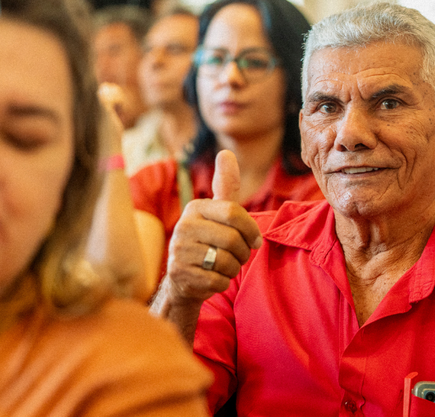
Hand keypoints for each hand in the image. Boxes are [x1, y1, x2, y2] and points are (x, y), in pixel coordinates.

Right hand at [163, 150, 261, 303]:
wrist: (185, 278)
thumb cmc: (209, 240)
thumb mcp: (217, 212)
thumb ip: (225, 185)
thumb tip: (226, 152)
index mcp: (195, 207)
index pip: (234, 213)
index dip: (251, 229)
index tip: (255, 240)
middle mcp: (183, 226)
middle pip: (233, 239)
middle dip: (243, 252)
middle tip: (238, 256)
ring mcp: (179, 251)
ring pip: (227, 262)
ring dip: (233, 268)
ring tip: (224, 265)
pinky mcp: (180, 274)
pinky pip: (218, 281)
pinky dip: (223, 282)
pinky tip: (213, 277)